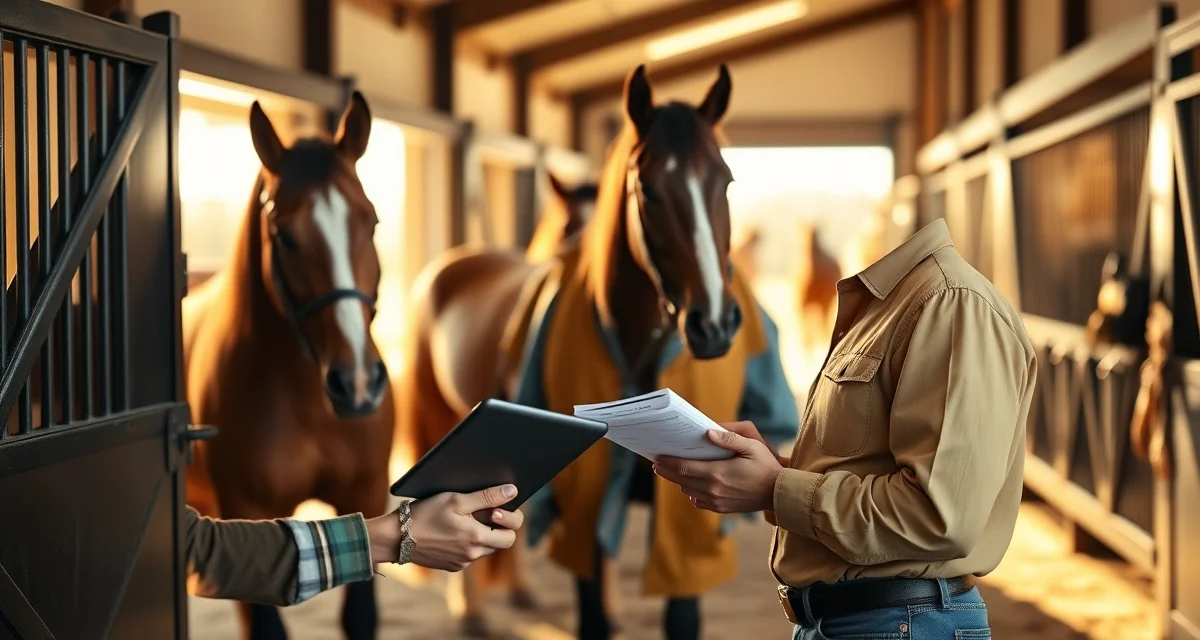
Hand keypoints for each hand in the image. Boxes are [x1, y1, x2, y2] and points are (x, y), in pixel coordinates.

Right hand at [368, 484, 523, 570]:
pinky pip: (468, 554)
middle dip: (498, 528)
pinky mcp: (450, 566)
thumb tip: (512, 491)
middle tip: (486, 512)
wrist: (395, 537)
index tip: (495, 509)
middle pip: (500, 543)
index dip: (508, 520)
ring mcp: (461, 563)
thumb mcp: (456, 499)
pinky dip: (467, 542)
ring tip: (465, 518)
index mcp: (476, 539)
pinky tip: (452, 530)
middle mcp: (471, 556)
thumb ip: (487, 496)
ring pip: (484, 548)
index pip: (511, 536)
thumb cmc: (425, 514)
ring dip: (482, 534)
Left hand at [653, 423, 781, 513]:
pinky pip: (699, 501)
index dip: (668, 463)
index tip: (657, 457)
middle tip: (656, 463)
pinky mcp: (721, 508)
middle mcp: (714, 490)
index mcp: (718, 473)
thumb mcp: (752, 447)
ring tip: (673, 470)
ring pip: (688, 491)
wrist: (780, 494)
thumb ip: (729, 439)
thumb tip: (708, 432)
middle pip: (682, 480)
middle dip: (667, 471)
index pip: (685, 468)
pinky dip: (692, 492)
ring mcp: (717, 501)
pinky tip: (691, 484)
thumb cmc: (767, 467)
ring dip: (679, 481)